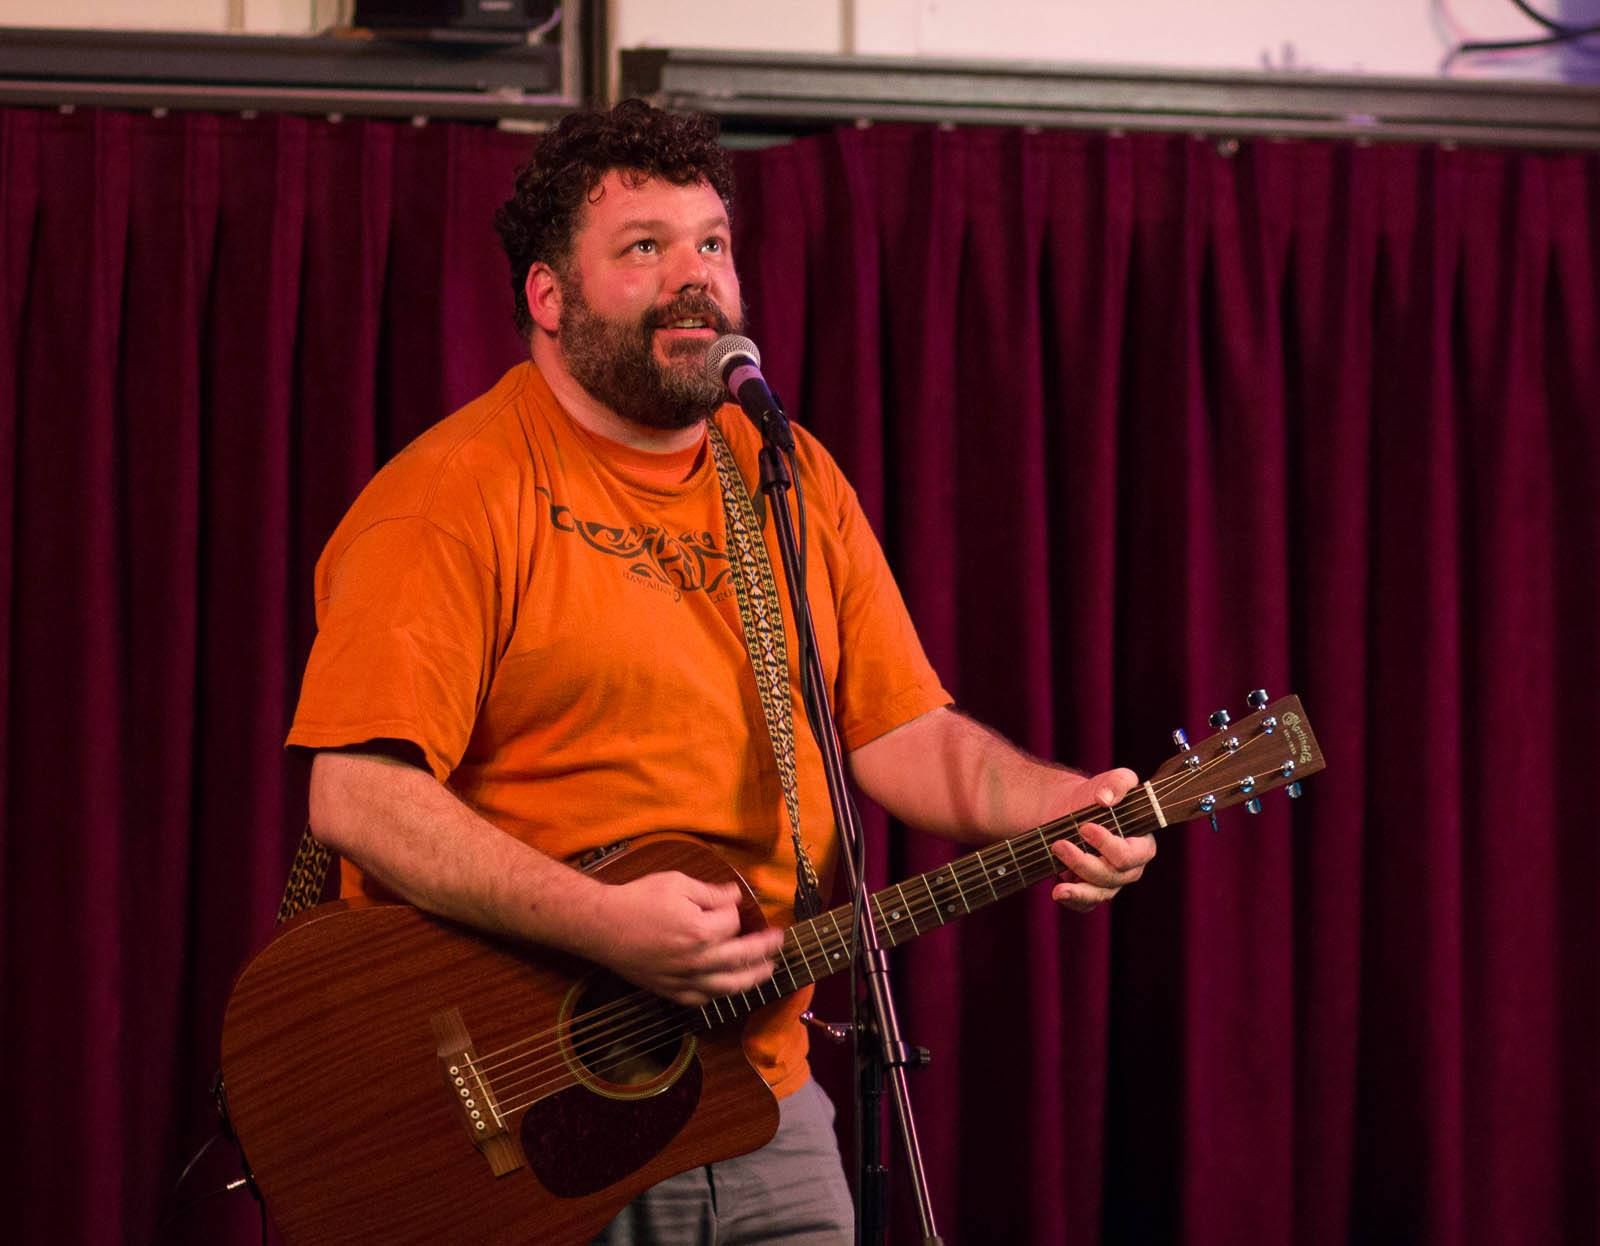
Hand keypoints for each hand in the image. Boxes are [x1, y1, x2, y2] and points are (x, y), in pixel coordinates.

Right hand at [588, 871, 784, 1004]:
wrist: (602, 926)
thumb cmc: (638, 900)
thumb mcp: (676, 884)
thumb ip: (711, 892)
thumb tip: (735, 897)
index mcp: (700, 931)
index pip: (733, 922)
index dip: (732, 909)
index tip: (726, 903)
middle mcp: (697, 960)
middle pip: (742, 959)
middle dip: (765, 950)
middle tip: (780, 944)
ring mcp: (684, 979)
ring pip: (728, 986)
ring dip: (752, 979)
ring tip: (767, 972)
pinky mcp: (669, 990)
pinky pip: (701, 1000)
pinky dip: (718, 995)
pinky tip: (726, 989)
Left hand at [1048, 768, 1155, 911]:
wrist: (1070, 810)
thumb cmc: (1098, 796)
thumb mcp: (1113, 780)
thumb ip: (1119, 783)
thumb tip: (1106, 799)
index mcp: (1142, 846)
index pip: (1130, 855)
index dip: (1108, 845)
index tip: (1085, 827)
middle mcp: (1130, 869)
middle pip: (1112, 877)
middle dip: (1084, 862)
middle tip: (1059, 844)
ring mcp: (1111, 883)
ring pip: (1099, 894)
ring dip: (1077, 889)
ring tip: (1058, 885)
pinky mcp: (1092, 892)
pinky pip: (1086, 905)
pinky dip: (1073, 901)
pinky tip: (1058, 892)